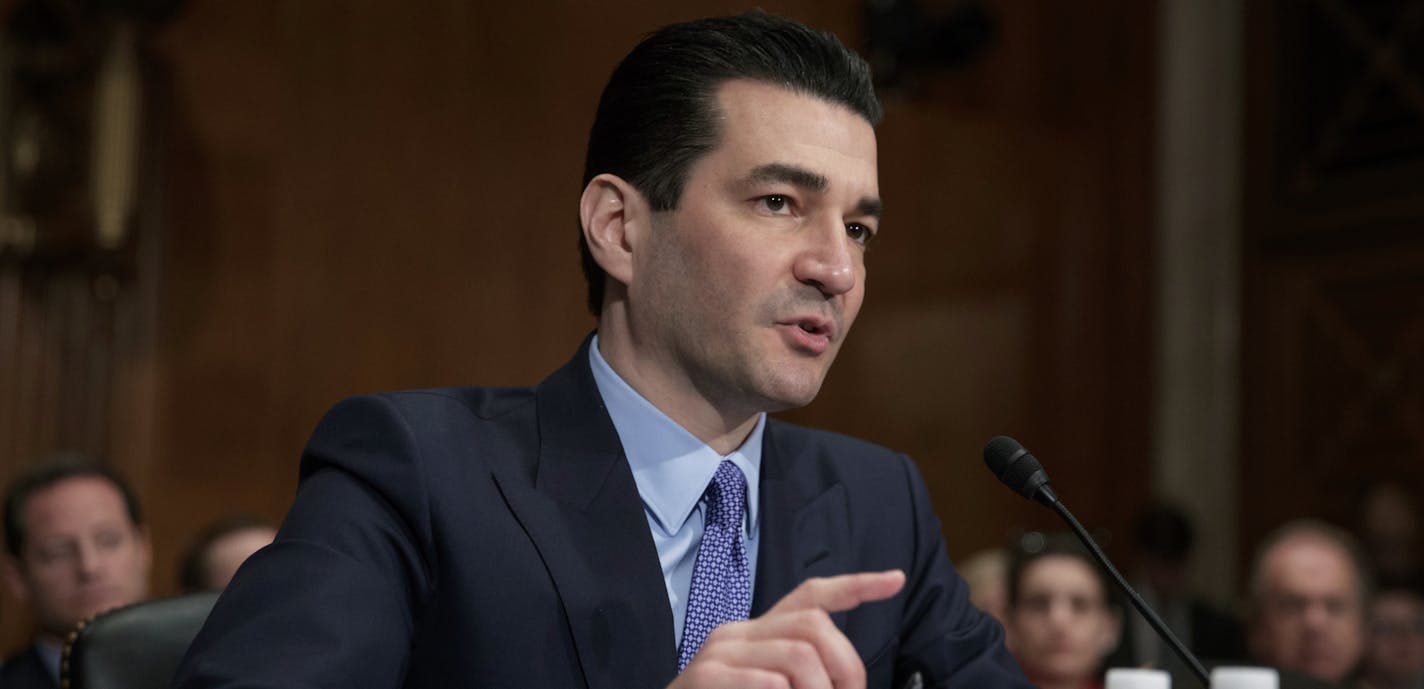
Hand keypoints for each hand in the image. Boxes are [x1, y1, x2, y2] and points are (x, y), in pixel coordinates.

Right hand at [668, 570, 905, 688]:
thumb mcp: (769, 687)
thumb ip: (802, 676)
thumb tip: (850, 682)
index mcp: (757, 634)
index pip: (810, 595)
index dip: (855, 586)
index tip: (895, 580)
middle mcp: (737, 633)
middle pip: (814, 624)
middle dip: (846, 667)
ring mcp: (719, 653)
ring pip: (800, 657)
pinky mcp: (705, 678)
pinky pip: (768, 683)